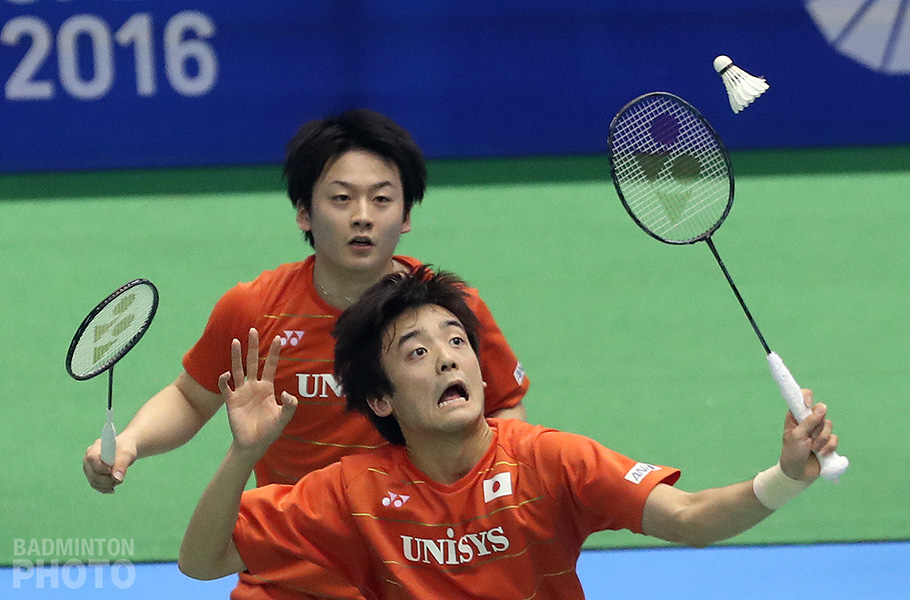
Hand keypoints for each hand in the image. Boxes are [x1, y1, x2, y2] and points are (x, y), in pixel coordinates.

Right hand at [82, 435, 136, 493]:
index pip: (93, 459)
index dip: (102, 468)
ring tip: (120, 480)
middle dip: (108, 480)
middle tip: (121, 479)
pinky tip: (113, 487)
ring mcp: (88, 468)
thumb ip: (122, 464)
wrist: (123, 450)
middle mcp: (88, 459)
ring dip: (108, 485)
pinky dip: (105, 488)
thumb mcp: (127, 453)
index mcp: (95, 448)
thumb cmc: (125, 449)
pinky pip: (95, 486)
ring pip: (94, 482)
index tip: (113, 471)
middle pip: (93, 474)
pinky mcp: (91, 475)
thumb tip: (117, 478)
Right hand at [218, 328, 297, 456]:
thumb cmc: (270, 430)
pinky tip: (226, 374)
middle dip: (253, 347)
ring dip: (236, 356)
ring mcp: (241, 392)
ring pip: (238, 370)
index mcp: (267, 388)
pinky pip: (225, 387)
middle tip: (253, 330)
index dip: (274, 353)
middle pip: (253, 362)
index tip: (279, 338)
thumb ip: (290, 406)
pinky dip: (224, 380)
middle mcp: (254, 386)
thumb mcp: (283, 418)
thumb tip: (288, 394)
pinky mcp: (231, 401)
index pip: (271, 366)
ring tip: (235, 341)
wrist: (254, 443)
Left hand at [779, 389, 838, 480]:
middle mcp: (808, 421)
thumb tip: (822, 407)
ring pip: (829, 425)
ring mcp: (818, 432)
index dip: (807, 398)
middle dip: (816, 427)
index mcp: (795, 417)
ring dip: (821, 439)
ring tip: (813, 448)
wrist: (798, 473)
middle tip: (809, 437)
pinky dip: (829, 447)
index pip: (802, 398)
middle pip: (821, 412)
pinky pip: (835, 438)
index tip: (808, 406)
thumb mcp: (797, 436)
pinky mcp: (827, 442)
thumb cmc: (792, 453)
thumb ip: (809, 421)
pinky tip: (821, 454)